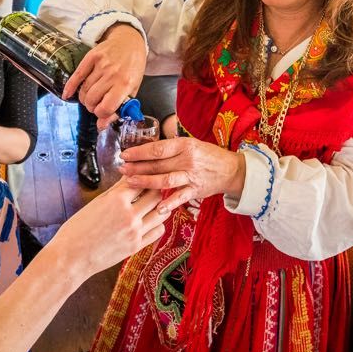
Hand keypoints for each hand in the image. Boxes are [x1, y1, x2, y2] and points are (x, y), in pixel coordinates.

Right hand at [46, 181, 166, 278]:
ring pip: (161, 212)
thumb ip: (116, 189)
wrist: (71, 257)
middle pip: (156, 194)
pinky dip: (157, 223)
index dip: (143, 176)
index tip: (143, 176)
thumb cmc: (77, 229)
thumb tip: (129, 175)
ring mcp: (135, 232)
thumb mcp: (96, 202)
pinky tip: (149, 220)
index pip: (141, 180)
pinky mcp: (136, 246)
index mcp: (117, 200)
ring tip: (151, 204)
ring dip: (158, 206)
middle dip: (153, 189)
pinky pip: (158, 231)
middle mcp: (129, 215)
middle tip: (149, 188)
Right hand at [63, 24, 145, 127]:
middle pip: (91, 100)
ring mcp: (101, 65)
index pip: (105, 108)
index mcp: (125, 84)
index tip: (102, 111)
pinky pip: (76, 76)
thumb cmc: (132, 68)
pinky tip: (67, 94)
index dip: (101, 114)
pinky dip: (70, 87)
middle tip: (96, 103)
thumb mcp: (132, 90)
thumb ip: (118, 109)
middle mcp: (112, 74)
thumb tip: (101, 126)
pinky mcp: (91, 57)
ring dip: (84, 98)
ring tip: (90, 96)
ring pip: (83, 91)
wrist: (130, 42)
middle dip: (91, 106)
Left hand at [120, 137, 245, 212]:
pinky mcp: (195, 190)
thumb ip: (172, 146)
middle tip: (121, 169)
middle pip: (158, 164)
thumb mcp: (191, 143)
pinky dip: (169, 203)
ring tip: (130, 182)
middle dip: (137, 167)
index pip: (157, 148)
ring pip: (165, 180)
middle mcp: (187, 160)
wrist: (230, 170)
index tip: (125, 154)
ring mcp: (191, 176)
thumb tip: (148, 147)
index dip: (139, 152)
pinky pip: (180, 197)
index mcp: (185, 145)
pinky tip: (157, 208)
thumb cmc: (208, 155)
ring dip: (146, 182)